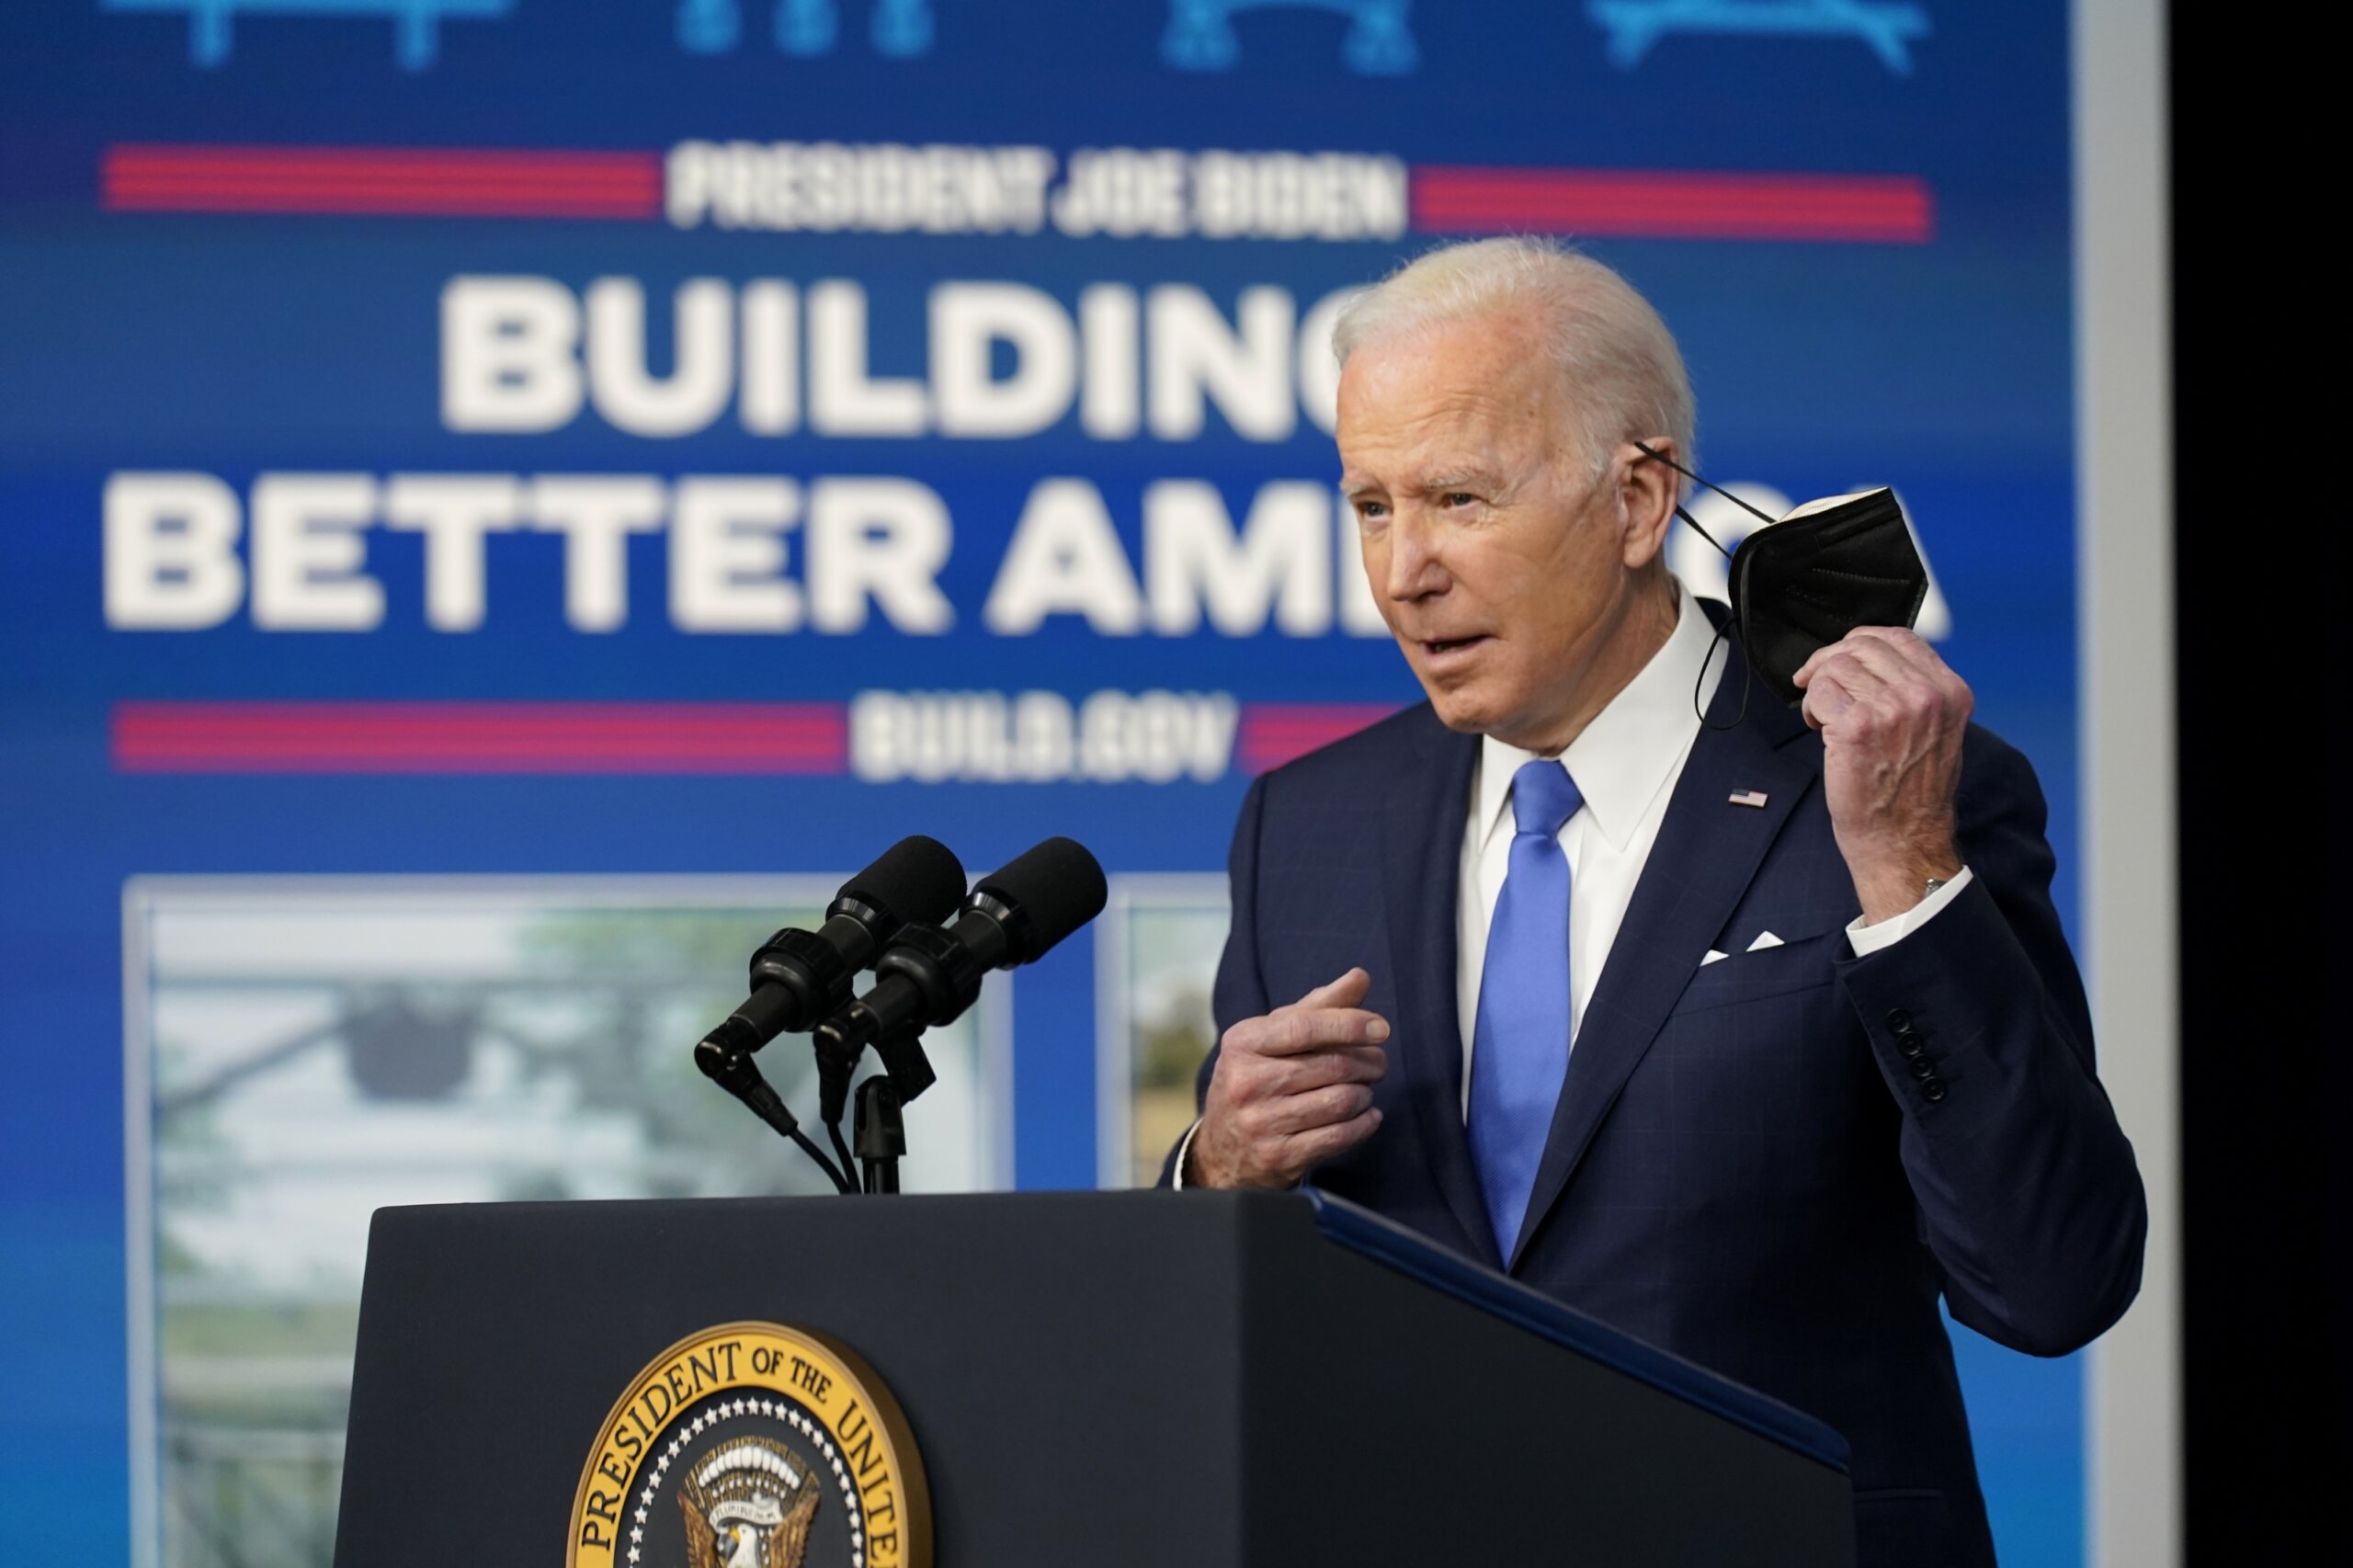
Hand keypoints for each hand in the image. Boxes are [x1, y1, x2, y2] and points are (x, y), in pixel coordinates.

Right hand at [1188, 968, 1389, 1188]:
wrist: (1221, 1150)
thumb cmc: (1256, 1079)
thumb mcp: (1272, 1038)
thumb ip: (1317, 1007)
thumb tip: (1360, 976)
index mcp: (1243, 1043)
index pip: (1304, 1027)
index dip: (1349, 1024)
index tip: (1381, 1027)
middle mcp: (1247, 1083)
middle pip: (1332, 1066)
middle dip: (1368, 1062)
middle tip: (1378, 1062)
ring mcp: (1261, 1123)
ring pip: (1340, 1101)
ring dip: (1365, 1093)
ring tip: (1365, 1088)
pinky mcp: (1279, 1156)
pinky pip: (1339, 1136)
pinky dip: (1365, 1123)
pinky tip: (1367, 1115)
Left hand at [1792, 627, 1969, 924]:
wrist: (1903, 841)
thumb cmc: (1911, 793)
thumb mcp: (1935, 730)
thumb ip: (1914, 690)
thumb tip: (1866, 659)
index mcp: (1950, 691)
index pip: (1899, 637)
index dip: (1860, 642)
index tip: (1840, 658)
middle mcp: (1927, 695)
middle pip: (1863, 645)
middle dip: (1831, 661)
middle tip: (1817, 684)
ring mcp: (1893, 708)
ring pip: (1837, 666)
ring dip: (1820, 689)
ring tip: (1825, 718)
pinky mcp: (1858, 726)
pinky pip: (1819, 692)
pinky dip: (1811, 708)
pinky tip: (1820, 729)